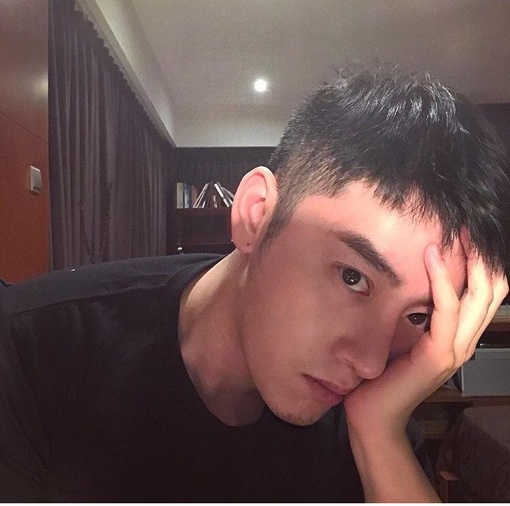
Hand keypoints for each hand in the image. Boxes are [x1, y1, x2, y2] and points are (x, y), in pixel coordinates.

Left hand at [344, 234, 508, 435]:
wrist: (372, 413)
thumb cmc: (383, 373)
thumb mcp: (404, 336)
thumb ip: (416, 315)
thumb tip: (409, 282)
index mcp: (458, 337)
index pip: (485, 295)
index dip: (484, 263)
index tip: (467, 235)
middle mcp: (463, 342)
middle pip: (492, 292)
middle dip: (483, 256)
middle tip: (466, 226)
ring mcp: (454, 350)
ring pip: (478, 298)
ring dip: (470, 260)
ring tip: (457, 232)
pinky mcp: (438, 355)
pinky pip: (446, 310)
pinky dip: (442, 280)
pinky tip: (431, 256)